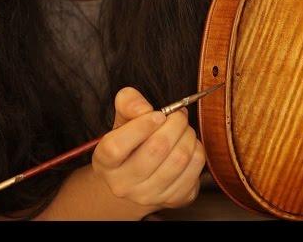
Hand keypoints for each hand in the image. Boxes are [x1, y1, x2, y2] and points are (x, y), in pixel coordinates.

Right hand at [92, 87, 205, 209]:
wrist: (139, 179)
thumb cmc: (131, 143)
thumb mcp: (123, 120)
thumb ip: (128, 104)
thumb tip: (143, 108)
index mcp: (104, 162)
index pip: (117, 147)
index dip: (142, 126)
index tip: (158, 114)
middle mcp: (123, 184)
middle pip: (157, 149)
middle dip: (175, 123)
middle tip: (178, 115)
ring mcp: (148, 196)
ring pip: (179, 158)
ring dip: (188, 135)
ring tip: (183, 129)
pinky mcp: (173, 199)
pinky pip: (194, 167)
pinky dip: (197, 149)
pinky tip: (189, 145)